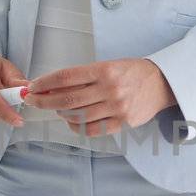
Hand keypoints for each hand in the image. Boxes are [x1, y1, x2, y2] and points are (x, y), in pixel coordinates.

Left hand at [26, 58, 175, 136]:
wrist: (162, 84)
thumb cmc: (133, 72)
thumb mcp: (110, 65)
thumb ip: (84, 76)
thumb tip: (53, 86)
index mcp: (105, 70)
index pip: (66, 77)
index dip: (45, 82)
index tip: (33, 86)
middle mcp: (110, 89)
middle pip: (67, 98)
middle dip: (44, 100)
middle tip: (33, 100)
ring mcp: (116, 108)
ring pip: (77, 116)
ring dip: (60, 113)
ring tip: (56, 109)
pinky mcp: (122, 123)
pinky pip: (92, 129)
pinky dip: (76, 127)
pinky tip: (72, 121)